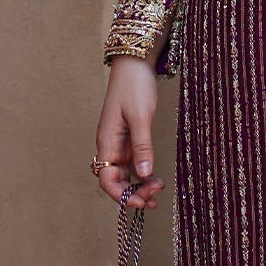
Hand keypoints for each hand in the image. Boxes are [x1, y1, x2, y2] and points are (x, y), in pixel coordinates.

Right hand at [94, 57, 165, 208]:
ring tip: (157, 190)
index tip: (141, 202)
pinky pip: (131, 163)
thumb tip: (142, 175)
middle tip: (155, 197)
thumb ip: (142, 147)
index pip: (107, 180)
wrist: (135, 64)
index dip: (122, 195)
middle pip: (115, 180)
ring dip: (137, 185)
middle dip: (132, 193)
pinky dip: (141, 173)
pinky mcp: (128, 137)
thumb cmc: (135, 87)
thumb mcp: (141, 117)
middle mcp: (110, 145)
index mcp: (107, 142)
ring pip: (124, 174)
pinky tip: (153, 178)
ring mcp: (118, 142)